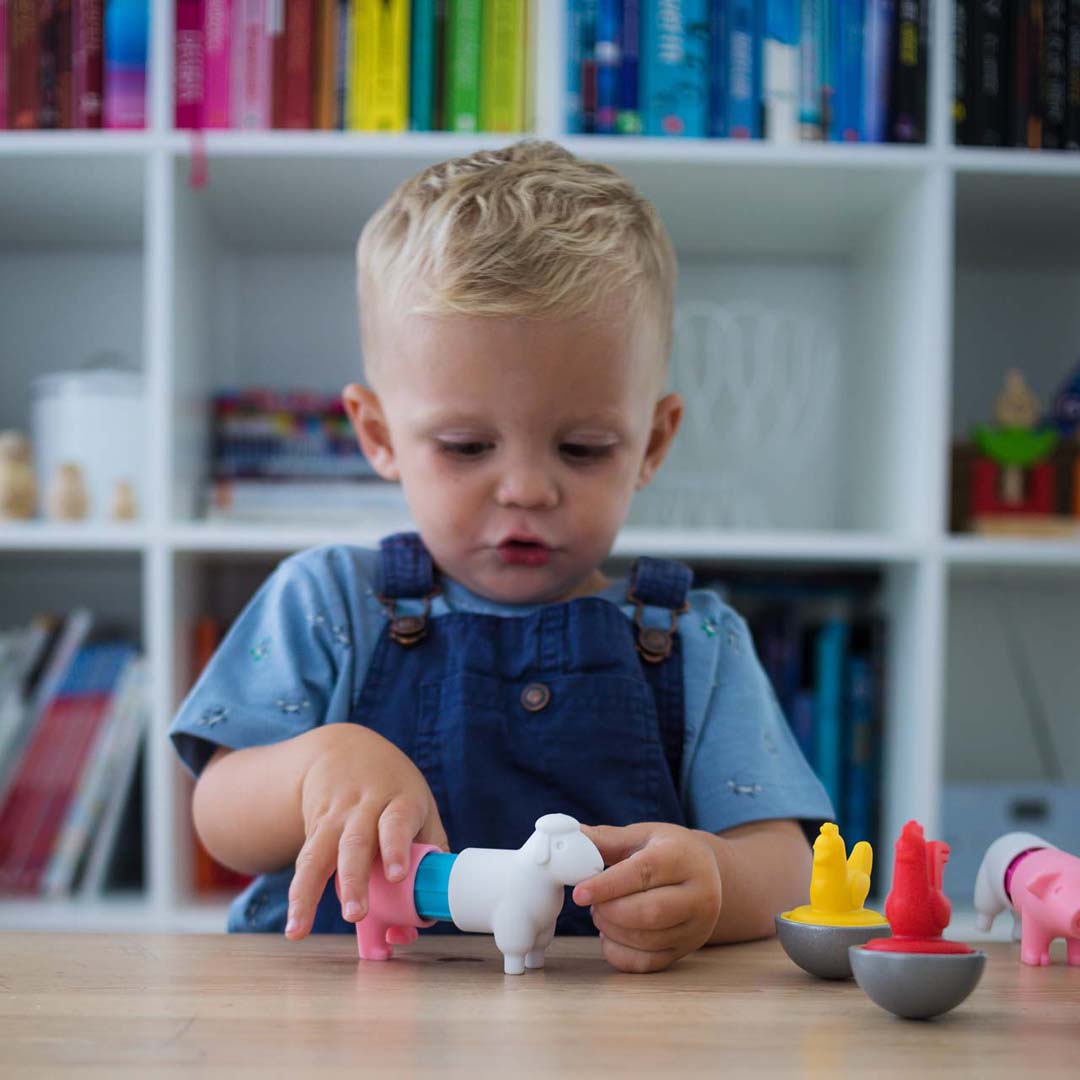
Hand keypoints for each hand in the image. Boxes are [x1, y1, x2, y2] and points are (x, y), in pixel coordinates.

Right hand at [285, 725, 446, 939]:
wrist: (344, 750)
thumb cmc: (395, 792)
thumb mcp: (420, 809)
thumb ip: (429, 857)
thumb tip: (427, 917)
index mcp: (400, 800)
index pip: (397, 821)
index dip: (396, 847)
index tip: (397, 874)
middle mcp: (364, 806)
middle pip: (356, 843)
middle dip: (354, 880)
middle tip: (356, 914)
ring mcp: (334, 817)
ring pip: (319, 853)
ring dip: (310, 893)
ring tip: (302, 926)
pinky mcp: (313, 830)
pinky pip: (305, 863)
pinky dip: (299, 897)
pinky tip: (295, 926)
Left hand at [571, 823, 722, 972]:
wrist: (708, 874)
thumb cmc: (668, 851)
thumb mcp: (642, 835)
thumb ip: (605, 839)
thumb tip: (568, 836)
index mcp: (684, 858)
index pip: (644, 873)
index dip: (608, 885)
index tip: (579, 893)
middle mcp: (699, 895)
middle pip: (649, 912)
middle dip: (609, 911)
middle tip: (592, 904)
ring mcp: (697, 927)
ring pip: (648, 940)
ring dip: (612, 931)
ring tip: (602, 914)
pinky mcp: (687, 950)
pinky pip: (648, 964)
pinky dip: (620, 953)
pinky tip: (611, 935)